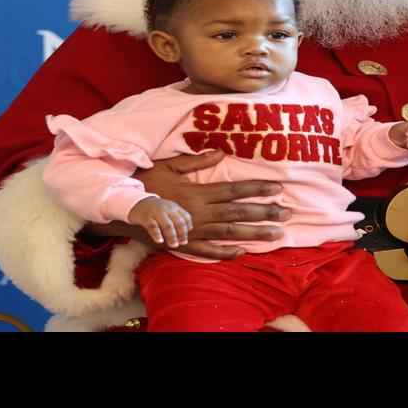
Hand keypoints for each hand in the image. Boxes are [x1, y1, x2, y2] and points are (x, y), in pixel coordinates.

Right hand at [92, 149, 288, 259]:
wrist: (119, 207)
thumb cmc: (144, 182)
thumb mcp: (168, 165)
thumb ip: (196, 162)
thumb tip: (220, 153)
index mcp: (198, 193)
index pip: (234, 190)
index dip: (257, 189)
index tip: (279, 188)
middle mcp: (199, 213)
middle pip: (238, 213)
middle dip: (266, 213)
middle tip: (289, 215)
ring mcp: (192, 231)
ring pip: (229, 233)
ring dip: (255, 234)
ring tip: (278, 235)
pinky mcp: (182, 244)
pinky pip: (207, 251)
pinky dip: (225, 252)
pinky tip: (242, 253)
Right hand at [127, 196, 190, 246]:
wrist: (137, 202)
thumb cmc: (157, 210)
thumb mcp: (170, 210)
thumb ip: (180, 217)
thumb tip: (190, 228)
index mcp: (174, 207)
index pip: (186, 217)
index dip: (187, 228)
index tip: (186, 237)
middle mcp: (167, 209)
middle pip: (178, 221)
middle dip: (182, 233)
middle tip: (183, 243)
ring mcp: (156, 212)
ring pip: (167, 225)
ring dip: (172, 236)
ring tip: (174, 245)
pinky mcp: (146, 217)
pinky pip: (152, 226)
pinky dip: (157, 234)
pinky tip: (159, 241)